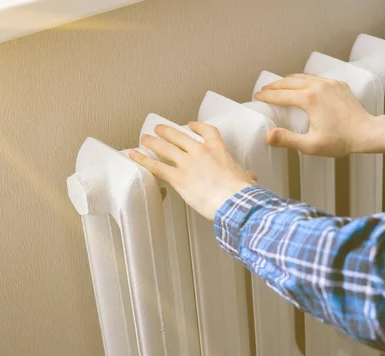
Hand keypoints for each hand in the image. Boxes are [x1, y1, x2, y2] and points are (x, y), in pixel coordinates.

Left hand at [129, 122, 256, 220]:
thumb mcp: (246, 179)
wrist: (232, 201)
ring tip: (144, 138)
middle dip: (167, 131)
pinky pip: (156, 166)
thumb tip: (250, 177)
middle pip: (179, 136)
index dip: (197, 126)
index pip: (207, 131)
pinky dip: (143, 160)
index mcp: (218, 150)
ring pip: (165, 148)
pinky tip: (134, 155)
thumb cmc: (241, 192)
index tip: (191, 125)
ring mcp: (187, 164)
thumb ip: (245, 175)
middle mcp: (199, 152)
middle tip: (159, 128)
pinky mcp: (177, 178)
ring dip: (152, 142)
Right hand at [254, 73, 384, 155]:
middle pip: (289, 82)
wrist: (368, 132)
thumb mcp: (310, 145)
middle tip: (264, 89)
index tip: (257, 96)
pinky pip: (316, 78)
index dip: (267, 96)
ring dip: (288, 80)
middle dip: (275, 85)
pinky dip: (304, 79)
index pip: (281, 95)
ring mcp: (330, 83)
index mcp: (309, 99)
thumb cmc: (341, 141)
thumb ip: (287, 139)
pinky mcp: (338, 84)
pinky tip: (301, 84)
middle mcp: (318, 86)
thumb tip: (268, 135)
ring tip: (278, 84)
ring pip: (303, 77)